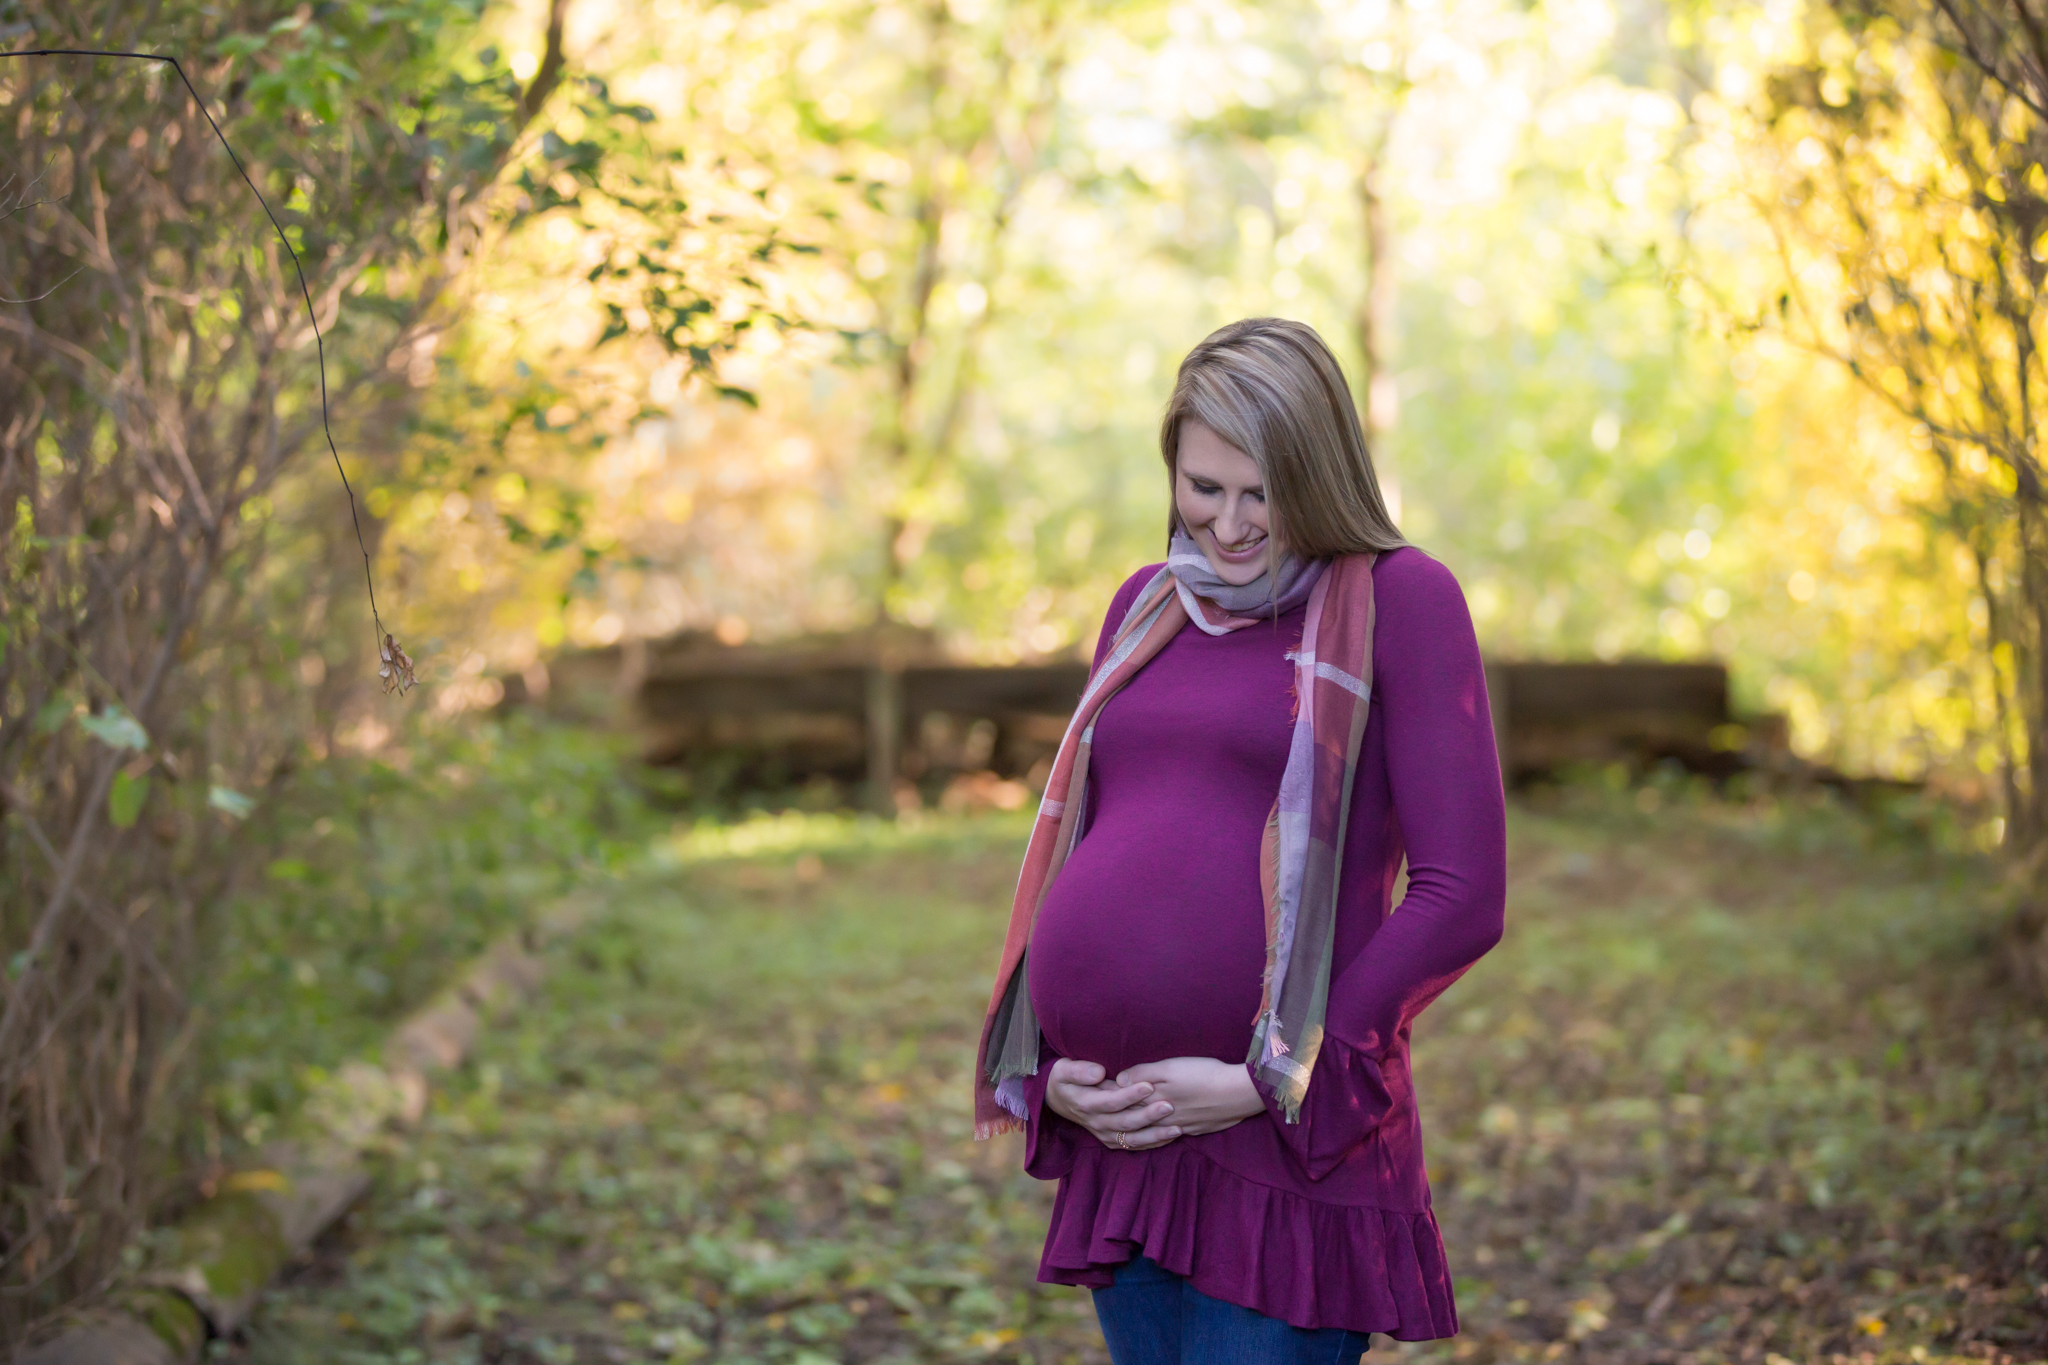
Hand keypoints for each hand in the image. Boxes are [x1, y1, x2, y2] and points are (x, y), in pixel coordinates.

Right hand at [1044, 1058, 1181, 1150]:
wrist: (1058, 1100)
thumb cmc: (1064, 1079)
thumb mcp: (1063, 1069)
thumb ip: (1079, 1070)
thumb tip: (1099, 1072)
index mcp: (1086, 1104)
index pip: (1111, 1102)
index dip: (1130, 1095)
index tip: (1149, 1085)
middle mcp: (1096, 1122)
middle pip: (1125, 1122)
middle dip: (1148, 1115)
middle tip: (1169, 1105)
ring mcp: (1104, 1134)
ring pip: (1133, 1139)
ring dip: (1155, 1134)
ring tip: (1177, 1128)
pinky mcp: (1112, 1140)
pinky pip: (1134, 1145)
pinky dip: (1153, 1143)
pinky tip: (1171, 1137)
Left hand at [1115, 1057, 1262, 1136]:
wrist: (1239, 1093)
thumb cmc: (1204, 1074)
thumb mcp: (1171, 1067)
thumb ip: (1143, 1073)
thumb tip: (1119, 1080)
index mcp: (1155, 1099)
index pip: (1125, 1100)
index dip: (1110, 1095)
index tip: (1095, 1091)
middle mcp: (1164, 1117)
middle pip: (1136, 1116)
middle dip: (1118, 1112)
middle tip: (1101, 1108)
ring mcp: (1181, 1126)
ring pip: (1153, 1128)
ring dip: (1138, 1125)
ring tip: (1126, 1121)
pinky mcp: (1196, 1129)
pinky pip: (1170, 1135)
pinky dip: (1159, 1133)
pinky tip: (1158, 1131)